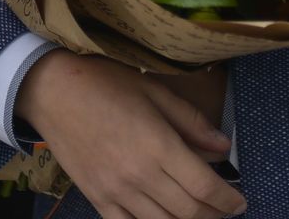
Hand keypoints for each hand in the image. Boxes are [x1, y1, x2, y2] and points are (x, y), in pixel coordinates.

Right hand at [15, 51, 244, 218]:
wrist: (49, 88)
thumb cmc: (102, 82)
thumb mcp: (153, 90)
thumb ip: (191, 121)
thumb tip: (223, 146)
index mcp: (158, 145)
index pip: (206, 188)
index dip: (229, 201)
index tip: (239, 201)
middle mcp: (140, 174)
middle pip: (190, 212)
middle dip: (214, 215)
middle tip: (222, 208)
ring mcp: (116, 190)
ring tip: (196, 213)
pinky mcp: (97, 197)